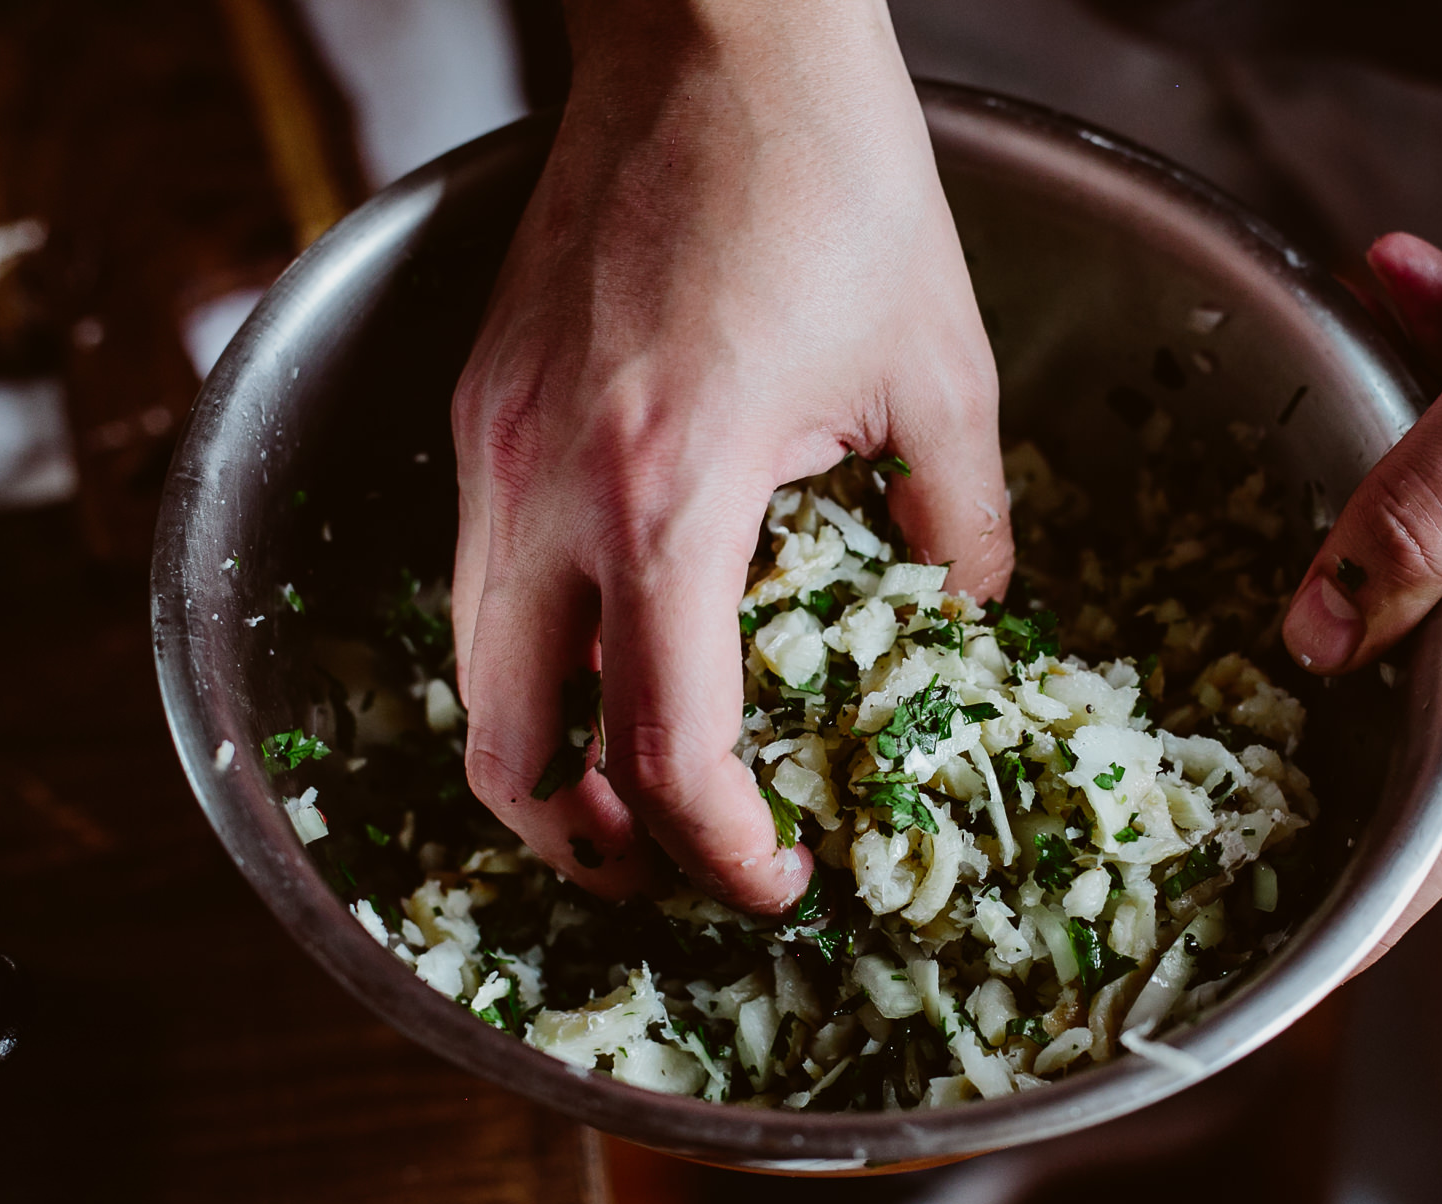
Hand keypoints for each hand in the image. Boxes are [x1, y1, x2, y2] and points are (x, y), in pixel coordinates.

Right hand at [450, 1, 1009, 910]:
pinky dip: (534, 651)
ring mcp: (490, 446)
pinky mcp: (478, 403)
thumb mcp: (941, 374)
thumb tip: (969, 620)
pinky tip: (615, 637)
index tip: (778, 880)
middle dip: (583, 843)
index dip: (719, 853)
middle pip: (509, 748)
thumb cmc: (830, 182)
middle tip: (668, 868)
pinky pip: (476, 575)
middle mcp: (544, 489)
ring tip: (628, 784)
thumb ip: (959, 529)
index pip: (661, 753)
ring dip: (542, 754)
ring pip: (471, 669)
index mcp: (669, 497)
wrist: (711, 34)